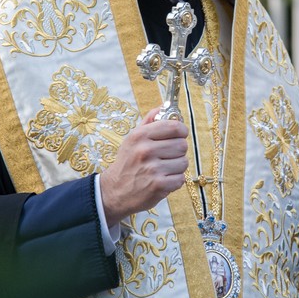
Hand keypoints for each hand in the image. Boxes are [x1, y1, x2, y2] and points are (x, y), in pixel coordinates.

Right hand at [99, 109, 188, 225]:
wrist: (114, 191)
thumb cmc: (127, 163)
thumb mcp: (133, 138)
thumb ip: (149, 121)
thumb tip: (164, 106)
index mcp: (140, 135)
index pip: (175, 126)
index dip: (181, 131)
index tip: (178, 135)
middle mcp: (146, 150)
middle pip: (182, 145)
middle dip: (178, 151)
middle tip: (167, 156)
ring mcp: (153, 169)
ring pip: (183, 162)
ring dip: (177, 167)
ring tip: (164, 169)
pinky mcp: (158, 186)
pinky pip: (180, 179)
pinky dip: (175, 181)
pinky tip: (163, 180)